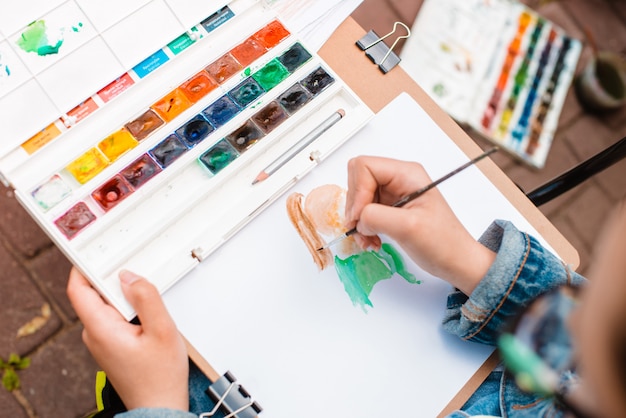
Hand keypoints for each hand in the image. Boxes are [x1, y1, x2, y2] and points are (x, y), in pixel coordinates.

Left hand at [67, 268, 188, 410]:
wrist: (160, 405)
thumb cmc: (160, 376)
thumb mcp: (163, 331)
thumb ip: (147, 299)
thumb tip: (131, 276)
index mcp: (101, 329)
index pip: (78, 289)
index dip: (82, 265)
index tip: (93, 248)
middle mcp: (95, 334)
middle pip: (94, 293)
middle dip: (112, 276)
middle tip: (132, 263)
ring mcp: (102, 340)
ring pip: (106, 304)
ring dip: (124, 293)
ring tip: (145, 288)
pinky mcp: (112, 344)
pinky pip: (114, 316)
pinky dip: (128, 306)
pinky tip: (147, 308)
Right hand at [344, 156, 494, 294]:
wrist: (456, 261)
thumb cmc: (443, 243)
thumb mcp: (409, 228)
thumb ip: (376, 216)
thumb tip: (357, 218)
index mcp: (406, 174)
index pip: (364, 167)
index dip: (357, 192)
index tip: (360, 217)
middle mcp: (398, 179)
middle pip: (357, 180)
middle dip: (355, 207)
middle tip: (361, 229)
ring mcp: (393, 194)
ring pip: (358, 198)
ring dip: (358, 220)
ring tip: (368, 239)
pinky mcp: (389, 209)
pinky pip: (364, 211)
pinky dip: (362, 227)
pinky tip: (372, 239)